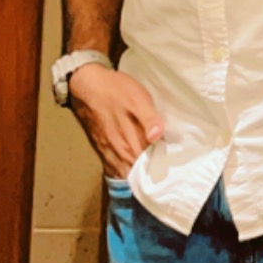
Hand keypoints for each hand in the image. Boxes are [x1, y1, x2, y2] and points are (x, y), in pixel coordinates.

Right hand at [68, 64, 164, 179]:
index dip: (164, 169)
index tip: (176, 167)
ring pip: (127, 175)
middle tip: (168, 168)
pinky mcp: (103, 150)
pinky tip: (134, 165)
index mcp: (131, 143)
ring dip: (139, 176)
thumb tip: (157, 137)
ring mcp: (109, 154)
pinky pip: (115, 170)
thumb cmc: (115, 91)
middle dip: (154, 175)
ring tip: (154, 169)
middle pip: (140, 175)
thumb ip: (150, 119)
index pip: (151, 168)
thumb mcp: (138, 98)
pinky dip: (126, 172)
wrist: (87, 87)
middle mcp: (120, 154)